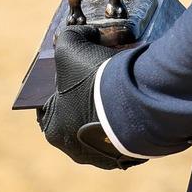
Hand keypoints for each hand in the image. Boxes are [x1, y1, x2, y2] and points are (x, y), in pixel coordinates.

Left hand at [37, 23, 142, 169]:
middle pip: (80, 118)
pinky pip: (128, 138)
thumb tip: (84, 34)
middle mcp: (74, 149)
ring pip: (105, 129)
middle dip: (91, 99)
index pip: (52, 105)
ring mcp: (103, 156)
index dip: (65, 85)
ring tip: (128, 91)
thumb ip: (69, 36)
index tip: (81, 71)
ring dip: (113, 113)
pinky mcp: (129, 157)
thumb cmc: (95, 79)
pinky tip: (139, 106)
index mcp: (53, 129)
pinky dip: (132, 124)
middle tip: (108, 79)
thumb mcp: (71, 47)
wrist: (135, 102)